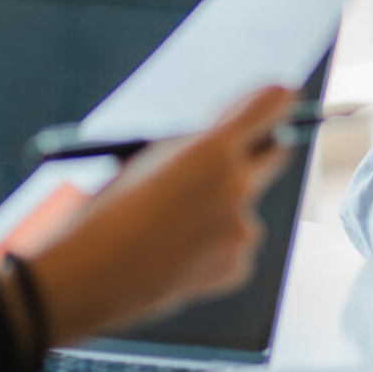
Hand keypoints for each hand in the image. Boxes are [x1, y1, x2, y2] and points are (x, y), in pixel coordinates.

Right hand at [16, 87, 295, 346]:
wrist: (88, 276)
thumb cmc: (105, 211)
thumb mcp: (146, 160)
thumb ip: (192, 146)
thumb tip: (225, 138)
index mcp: (212, 148)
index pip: (269, 106)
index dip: (278, 98)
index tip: (284, 95)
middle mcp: (237, 185)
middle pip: (274, 153)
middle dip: (262, 148)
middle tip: (251, 145)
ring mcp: (242, 229)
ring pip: (246, 206)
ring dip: (224, 208)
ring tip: (174, 224)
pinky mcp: (238, 266)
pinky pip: (234, 245)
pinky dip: (214, 246)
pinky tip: (177, 254)